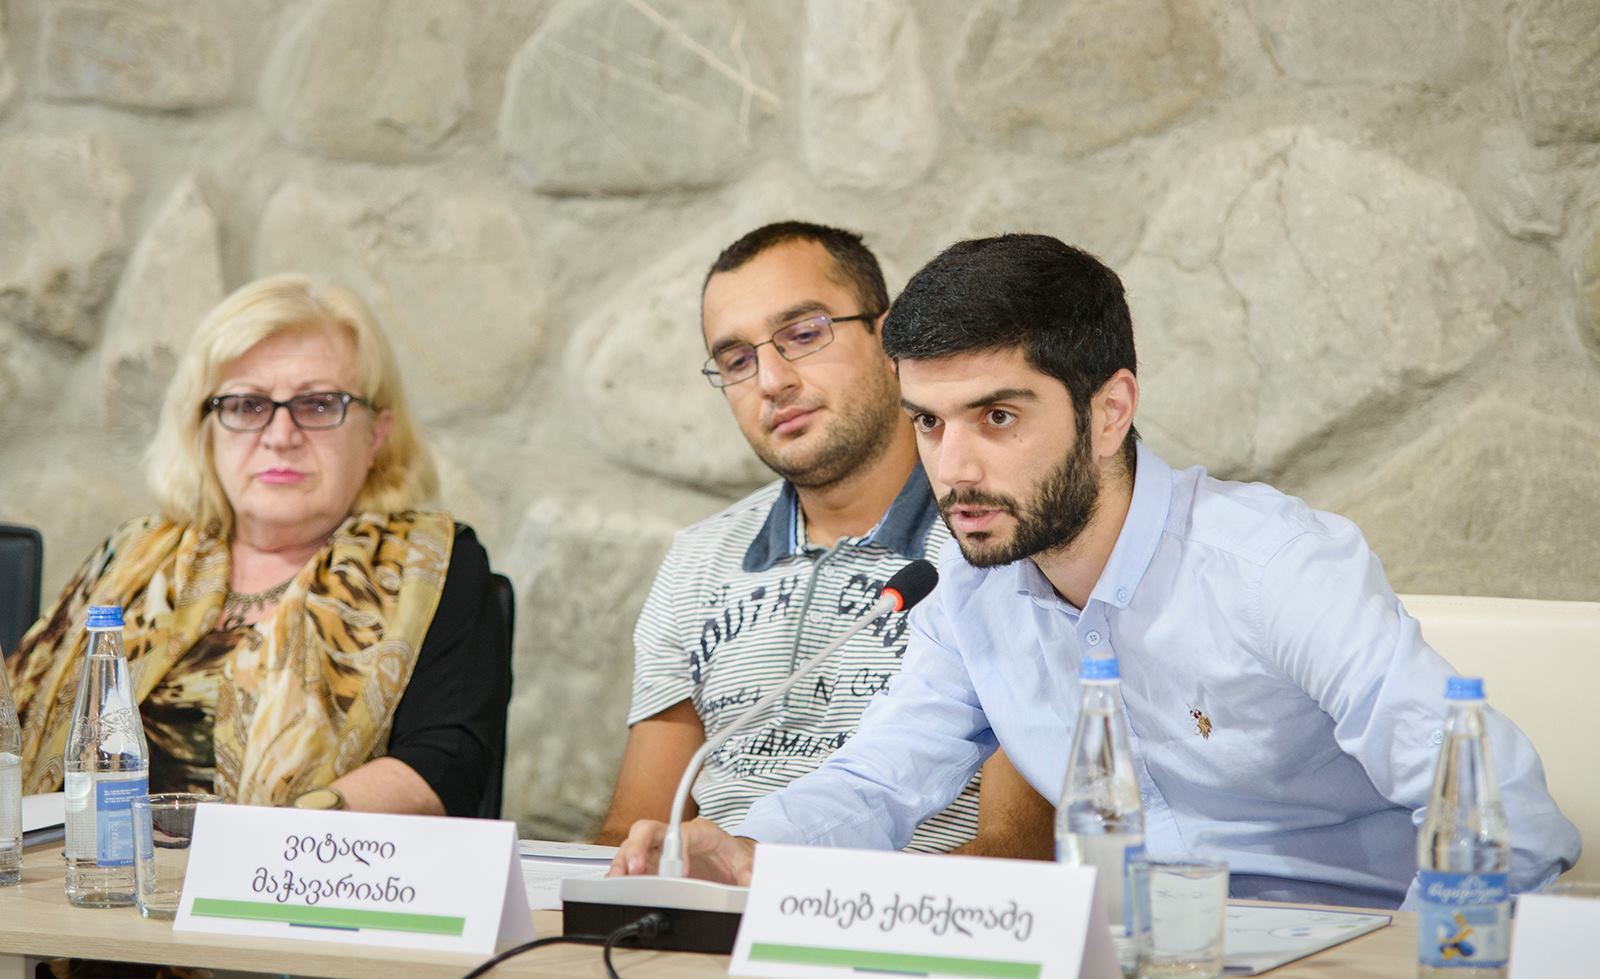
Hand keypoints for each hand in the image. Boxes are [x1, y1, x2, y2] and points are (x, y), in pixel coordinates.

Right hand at [608, 816, 756, 884]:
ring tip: (617, 879)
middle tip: (634, 869)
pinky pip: (630, 863)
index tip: (678, 872)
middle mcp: (674, 836)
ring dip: (623, 862)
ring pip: (633, 845)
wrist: (727, 858)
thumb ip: (749, 871)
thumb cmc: (731, 855)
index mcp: (699, 831)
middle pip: (647, 831)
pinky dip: (621, 873)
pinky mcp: (650, 863)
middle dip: (638, 848)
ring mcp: (658, 849)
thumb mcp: (745, 860)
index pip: (682, 833)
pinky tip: (617, 884)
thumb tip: (751, 882)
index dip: (677, 851)